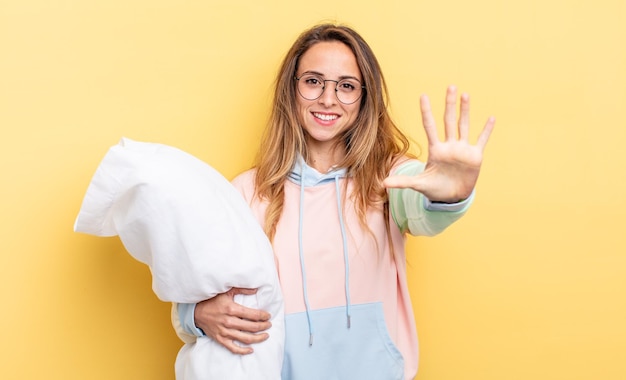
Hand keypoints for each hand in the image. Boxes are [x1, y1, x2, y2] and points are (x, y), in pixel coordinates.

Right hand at [194, 287, 271, 354]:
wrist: (196, 312)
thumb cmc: (212, 300)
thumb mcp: (226, 291)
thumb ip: (242, 289)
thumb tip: (256, 289)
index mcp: (231, 309)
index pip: (253, 315)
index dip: (263, 316)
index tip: (268, 316)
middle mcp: (229, 322)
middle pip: (252, 327)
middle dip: (263, 326)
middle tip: (269, 325)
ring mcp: (225, 332)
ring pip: (245, 339)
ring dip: (258, 338)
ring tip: (265, 335)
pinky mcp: (220, 339)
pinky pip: (234, 348)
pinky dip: (243, 351)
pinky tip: (251, 350)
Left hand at [383, 86, 494, 201]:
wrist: (451, 198)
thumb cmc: (433, 189)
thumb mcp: (418, 184)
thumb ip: (403, 182)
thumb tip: (383, 183)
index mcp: (435, 150)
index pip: (430, 126)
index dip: (427, 112)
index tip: (423, 96)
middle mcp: (449, 146)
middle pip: (449, 121)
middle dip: (449, 104)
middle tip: (450, 86)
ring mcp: (462, 149)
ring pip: (464, 125)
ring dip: (465, 111)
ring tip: (465, 95)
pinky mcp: (474, 156)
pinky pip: (481, 140)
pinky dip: (486, 130)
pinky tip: (491, 118)